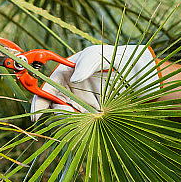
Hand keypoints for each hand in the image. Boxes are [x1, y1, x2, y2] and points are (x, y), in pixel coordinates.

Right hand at [30, 44, 159, 119]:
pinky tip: (90, 126)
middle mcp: (71, 90)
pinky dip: (82, 128)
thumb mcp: (102, 54)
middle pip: (54, 105)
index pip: (47, 86)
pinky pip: (83, 124)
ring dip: (70, 122)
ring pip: (68, 117)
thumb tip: (74, 78)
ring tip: (84, 118)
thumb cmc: (118, 57)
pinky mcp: (94, 115)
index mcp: (67, 73)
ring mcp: (82, 103)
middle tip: (68, 114)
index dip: (39, 99)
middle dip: (56, 113)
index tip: (38, 113)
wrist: (142, 72)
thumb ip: (88, 62)